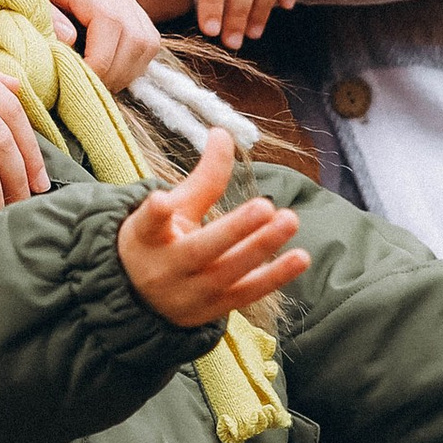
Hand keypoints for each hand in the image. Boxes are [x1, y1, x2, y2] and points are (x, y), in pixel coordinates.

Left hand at [10, 0, 160, 86]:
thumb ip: (43, 14)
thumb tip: (71, 40)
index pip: (110, 23)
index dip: (100, 60)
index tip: (78, 80)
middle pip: (136, 37)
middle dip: (115, 73)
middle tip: (86, 90)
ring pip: (146, 41)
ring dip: (126, 71)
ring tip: (96, 84)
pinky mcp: (124, 1)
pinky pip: (144, 38)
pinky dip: (130, 62)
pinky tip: (104, 70)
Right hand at [117, 127, 310, 328]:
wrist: (142, 300)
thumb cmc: (160, 242)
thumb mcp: (175, 207)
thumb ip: (203, 176)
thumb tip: (224, 132)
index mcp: (147, 238)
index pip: (148, 225)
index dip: (155, 213)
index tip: (160, 200)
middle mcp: (166, 270)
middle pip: (201, 250)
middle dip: (234, 229)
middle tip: (265, 206)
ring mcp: (191, 295)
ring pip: (228, 273)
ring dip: (261, 248)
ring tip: (290, 220)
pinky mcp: (213, 310)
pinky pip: (247, 294)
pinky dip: (274, 277)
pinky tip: (300, 257)